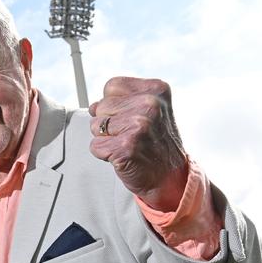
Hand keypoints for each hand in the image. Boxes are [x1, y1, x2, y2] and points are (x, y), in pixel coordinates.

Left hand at [89, 77, 187, 211]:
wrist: (168, 176)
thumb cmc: (155, 143)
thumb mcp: (149, 111)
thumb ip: (123, 100)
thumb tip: (93, 106)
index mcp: (155, 90)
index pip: (111, 86)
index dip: (113, 104)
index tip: (130, 117)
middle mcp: (149, 104)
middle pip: (101, 106)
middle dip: (109, 123)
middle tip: (130, 135)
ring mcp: (138, 126)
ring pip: (96, 126)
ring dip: (106, 138)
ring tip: (127, 144)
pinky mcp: (126, 147)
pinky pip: (95, 146)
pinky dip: (104, 154)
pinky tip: (122, 156)